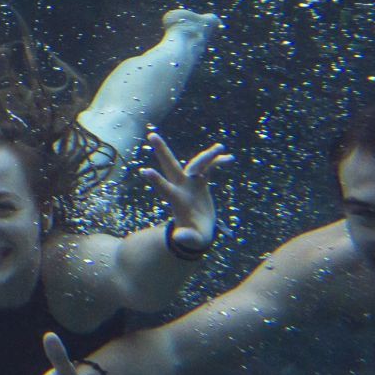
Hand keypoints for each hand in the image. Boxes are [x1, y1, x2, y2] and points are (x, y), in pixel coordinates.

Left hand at [139, 130, 231, 253]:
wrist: (198, 230)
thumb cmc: (194, 237)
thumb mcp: (192, 240)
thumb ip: (186, 238)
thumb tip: (179, 238)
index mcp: (176, 201)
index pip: (165, 188)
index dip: (156, 180)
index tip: (145, 171)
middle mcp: (180, 188)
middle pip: (170, 166)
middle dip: (162, 152)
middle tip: (151, 135)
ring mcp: (190, 183)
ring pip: (195, 164)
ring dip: (206, 156)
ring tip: (220, 148)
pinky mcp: (200, 182)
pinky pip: (208, 168)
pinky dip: (217, 162)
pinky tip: (229, 158)